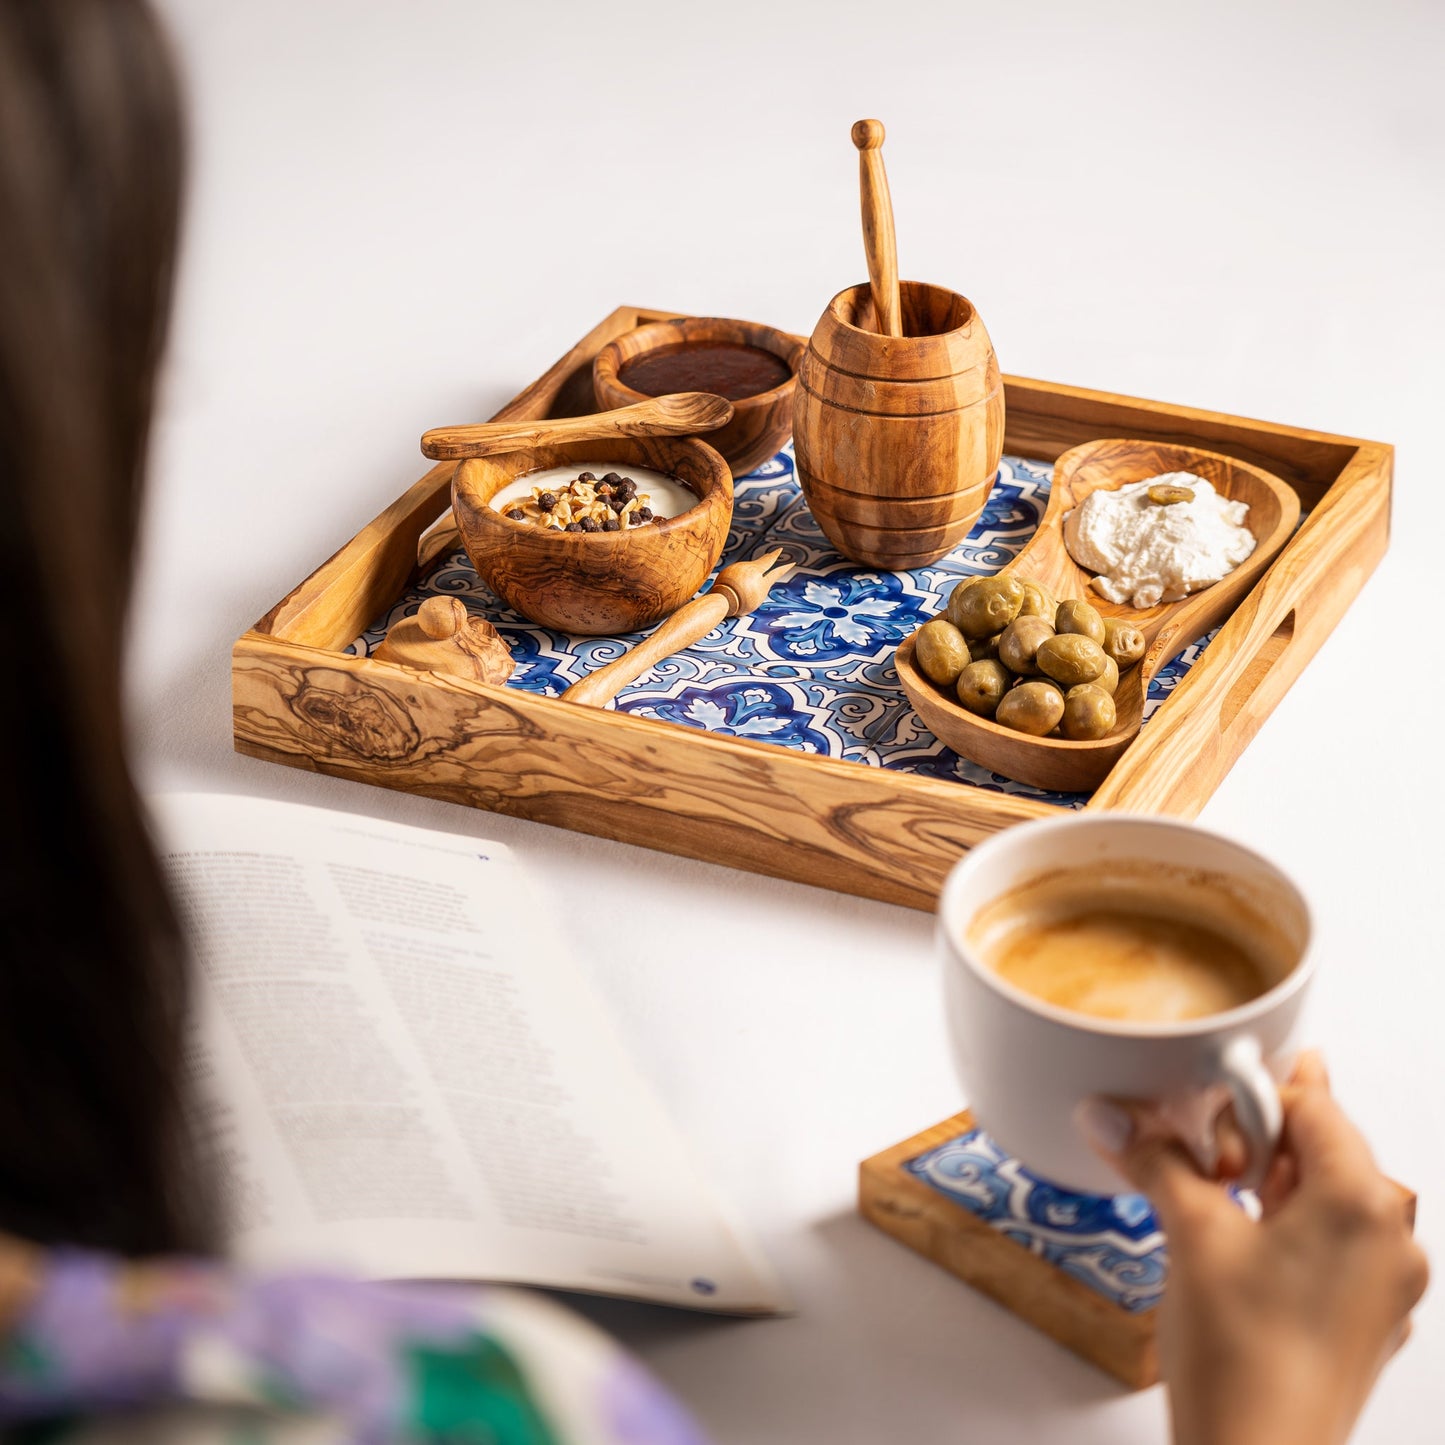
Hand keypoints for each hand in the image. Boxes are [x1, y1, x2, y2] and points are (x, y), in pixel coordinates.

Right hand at [1078, 1052, 1426, 1444]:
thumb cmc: (1244, 1358)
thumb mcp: (1190, 1231)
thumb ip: (1155, 1157)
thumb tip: (1115, 1115)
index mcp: (1364, 1202)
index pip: (1311, 1102)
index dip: (1247, 1099)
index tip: (1197, 1109)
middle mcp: (1391, 1239)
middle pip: (1322, 1146)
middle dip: (1255, 1138)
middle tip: (1200, 1151)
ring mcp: (1384, 1287)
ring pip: (1324, 1197)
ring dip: (1265, 1180)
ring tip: (1211, 1190)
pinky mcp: (1364, 1321)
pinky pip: (1328, 1245)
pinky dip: (1282, 1227)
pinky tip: (1235, 1240)